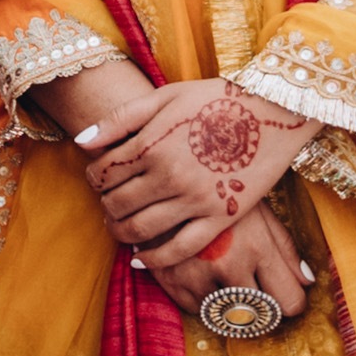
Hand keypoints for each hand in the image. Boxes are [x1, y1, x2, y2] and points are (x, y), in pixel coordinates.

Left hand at [89, 82, 311, 246]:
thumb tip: (81, 142)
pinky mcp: (220, 218)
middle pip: (116, 204)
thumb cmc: (217, 98)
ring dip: (120, 233)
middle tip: (109, 205)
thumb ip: (120, 118)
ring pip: (140, 229)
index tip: (99, 180)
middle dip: (105, 207)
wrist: (275, 109)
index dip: (93, 179)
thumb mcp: (166, 96)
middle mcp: (168, 175)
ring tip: (119, 229)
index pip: (102, 173)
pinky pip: (179, 249)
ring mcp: (195, 199)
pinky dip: (154, 259)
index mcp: (151, 144)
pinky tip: (140, 259)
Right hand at [136, 208, 307, 328]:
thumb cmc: (217, 192)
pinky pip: (197, 310)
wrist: (161, 179)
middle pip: (259, 316)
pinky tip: (201, 274)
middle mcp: (229, 264)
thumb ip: (284, 247)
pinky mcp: (171, 281)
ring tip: (223, 275)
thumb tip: (307, 281)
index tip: (285, 297)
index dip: (290, 302)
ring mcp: (198, 275)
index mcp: (257, 245)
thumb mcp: (257, 208)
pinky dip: (202, 300)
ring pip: (227, 315)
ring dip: (229, 303)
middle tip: (256, 288)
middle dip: (262, 307)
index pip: (288, 302)